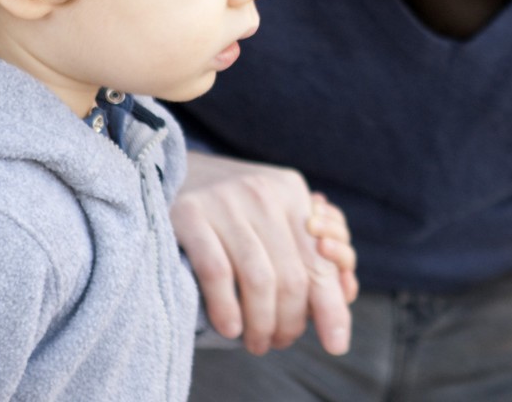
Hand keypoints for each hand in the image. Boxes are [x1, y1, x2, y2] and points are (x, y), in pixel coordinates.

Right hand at [171, 151, 357, 354]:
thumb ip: (305, 252)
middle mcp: (264, 193)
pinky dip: (226, 308)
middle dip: (290, 322)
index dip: (331, 307)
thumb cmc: (229, 208)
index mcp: (292, 193)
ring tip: (256, 343)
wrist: (168, 168)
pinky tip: (230, 329)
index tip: (336, 344)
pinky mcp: (189, 214)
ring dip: (261, 323)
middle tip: (277, 343)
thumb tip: (343, 297)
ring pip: (259, 279)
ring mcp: (226, 202)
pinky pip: (216, 272)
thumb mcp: (272, 215)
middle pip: (292, 276)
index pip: (319, 262)